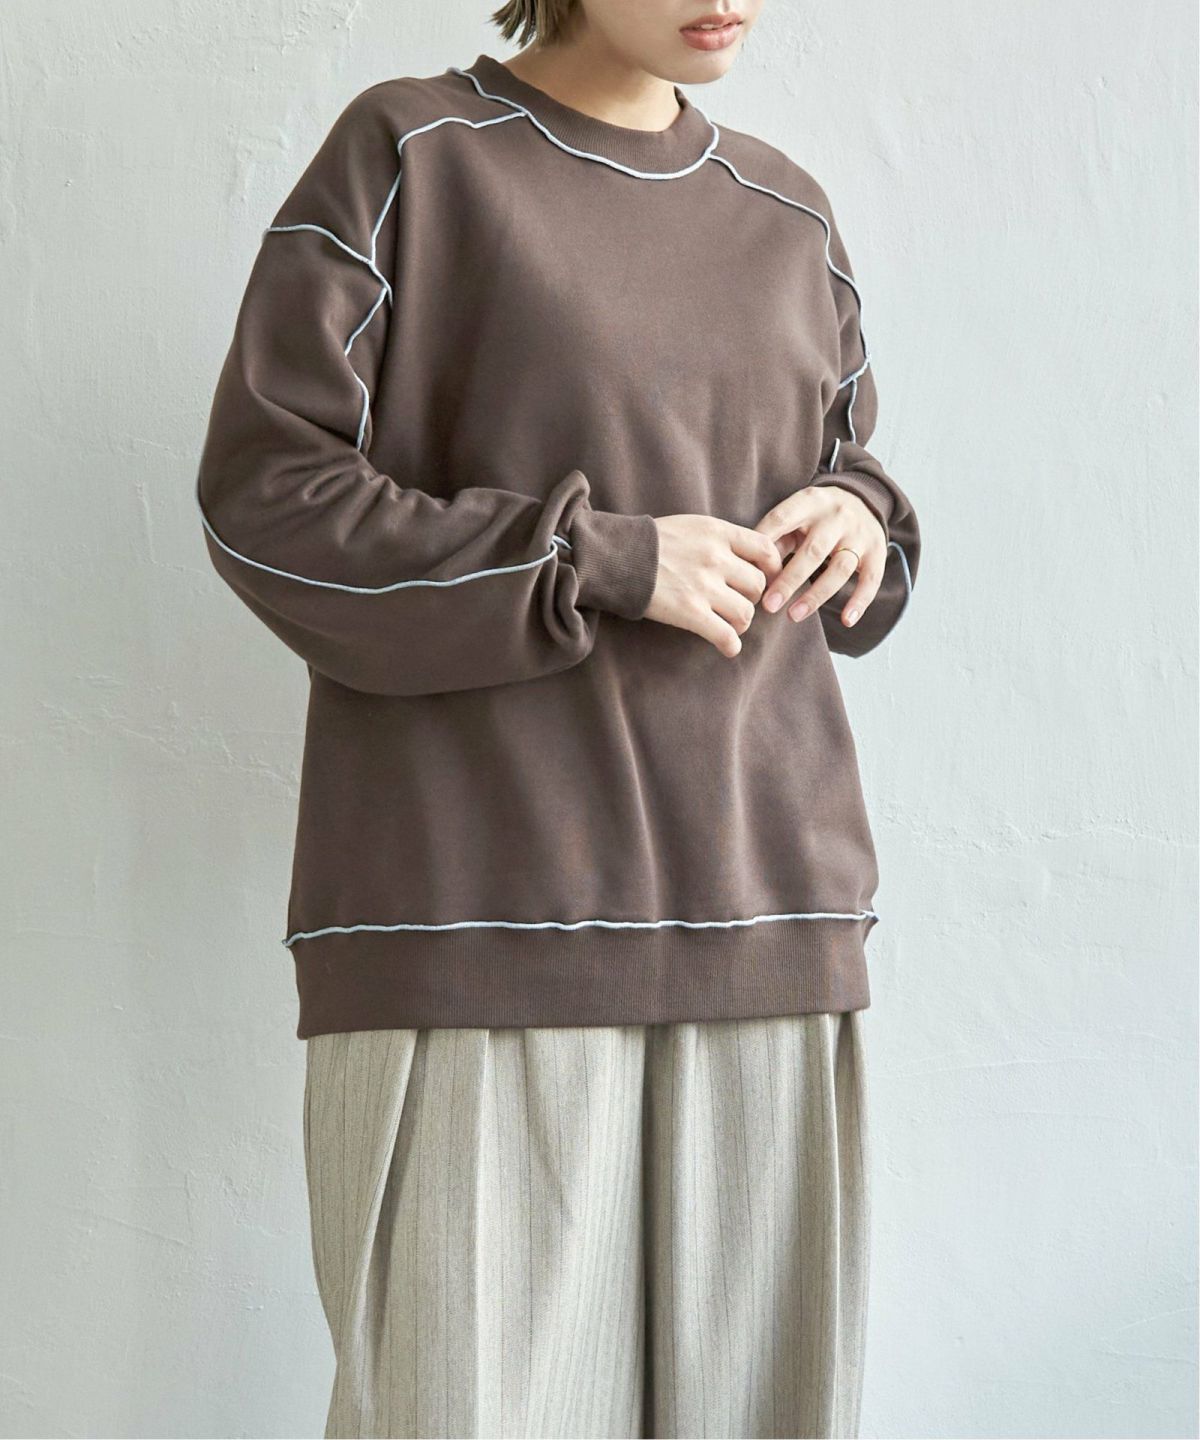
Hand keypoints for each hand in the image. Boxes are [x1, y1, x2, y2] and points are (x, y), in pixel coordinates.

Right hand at [644, 515, 782, 657]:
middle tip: (737, 602)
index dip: (772, 568)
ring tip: (728, 623)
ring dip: (741, 622)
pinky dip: (731, 645)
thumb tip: (744, 558)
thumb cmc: (650, 543)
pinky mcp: (691, 613)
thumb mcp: (690, 526)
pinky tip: (727, 646)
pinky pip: (726, 636)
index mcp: (718, 533)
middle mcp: (716, 559)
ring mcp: (704, 587)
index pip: (766, 550)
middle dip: (751, 598)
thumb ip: (719, 539)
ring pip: (746, 613)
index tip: (764, 578)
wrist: (616, 558)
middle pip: (758, 585)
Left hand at [752, 484, 885, 628]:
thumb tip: (750, 569)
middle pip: (813, 551)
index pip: (782, 520)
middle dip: (789, 580)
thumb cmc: (815, 516)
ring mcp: (859, 535)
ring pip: (840, 568)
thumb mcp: (795, 515)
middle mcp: (837, 517)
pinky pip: (871, 580)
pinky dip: (859, 602)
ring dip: (816, 595)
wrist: (862, 497)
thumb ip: (775, 538)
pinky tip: (846, 620)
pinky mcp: (877, 552)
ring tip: (793, 616)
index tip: (748, 571)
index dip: (764, 544)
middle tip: (768, 606)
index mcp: (809, 502)